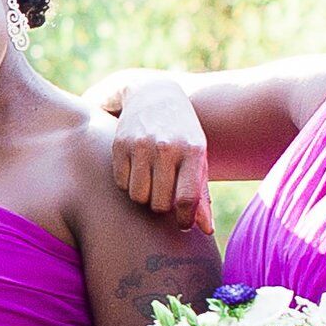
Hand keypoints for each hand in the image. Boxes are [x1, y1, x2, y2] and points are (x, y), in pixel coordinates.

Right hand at [109, 78, 212, 228]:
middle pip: (158, 203)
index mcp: (193, 151)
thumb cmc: (183, 134)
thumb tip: (205, 231)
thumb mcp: (198, 158)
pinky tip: (136, 170)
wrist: (153, 94)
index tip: (182, 224)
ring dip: (143, 196)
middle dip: (161, 207)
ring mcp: (141, 144)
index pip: (186, 199)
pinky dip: (128, 183)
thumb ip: (200, 194)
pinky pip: (120, 183)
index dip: (184, 220)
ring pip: (137, 196)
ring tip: (151, 183)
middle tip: (164, 197)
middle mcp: (167, 147)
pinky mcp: (120, 144)